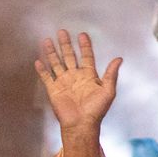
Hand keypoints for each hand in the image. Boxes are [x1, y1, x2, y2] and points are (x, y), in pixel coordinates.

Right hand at [34, 30, 122, 147]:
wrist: (81, 124)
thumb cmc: (96, 110)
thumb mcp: (108, 90)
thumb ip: (111, 74)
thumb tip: (119, 58)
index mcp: (88, 76)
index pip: (86, 56)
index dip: (84, 46)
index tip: (82, 34)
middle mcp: (75, 76)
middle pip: (69, 56)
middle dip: (65, 44)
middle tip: (62, 31)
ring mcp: (63, 82)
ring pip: (56, 63)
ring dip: (52, 52)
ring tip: (47, 40)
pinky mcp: (53, 90)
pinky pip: (47, 77)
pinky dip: (42, 69)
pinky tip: (38, 60)